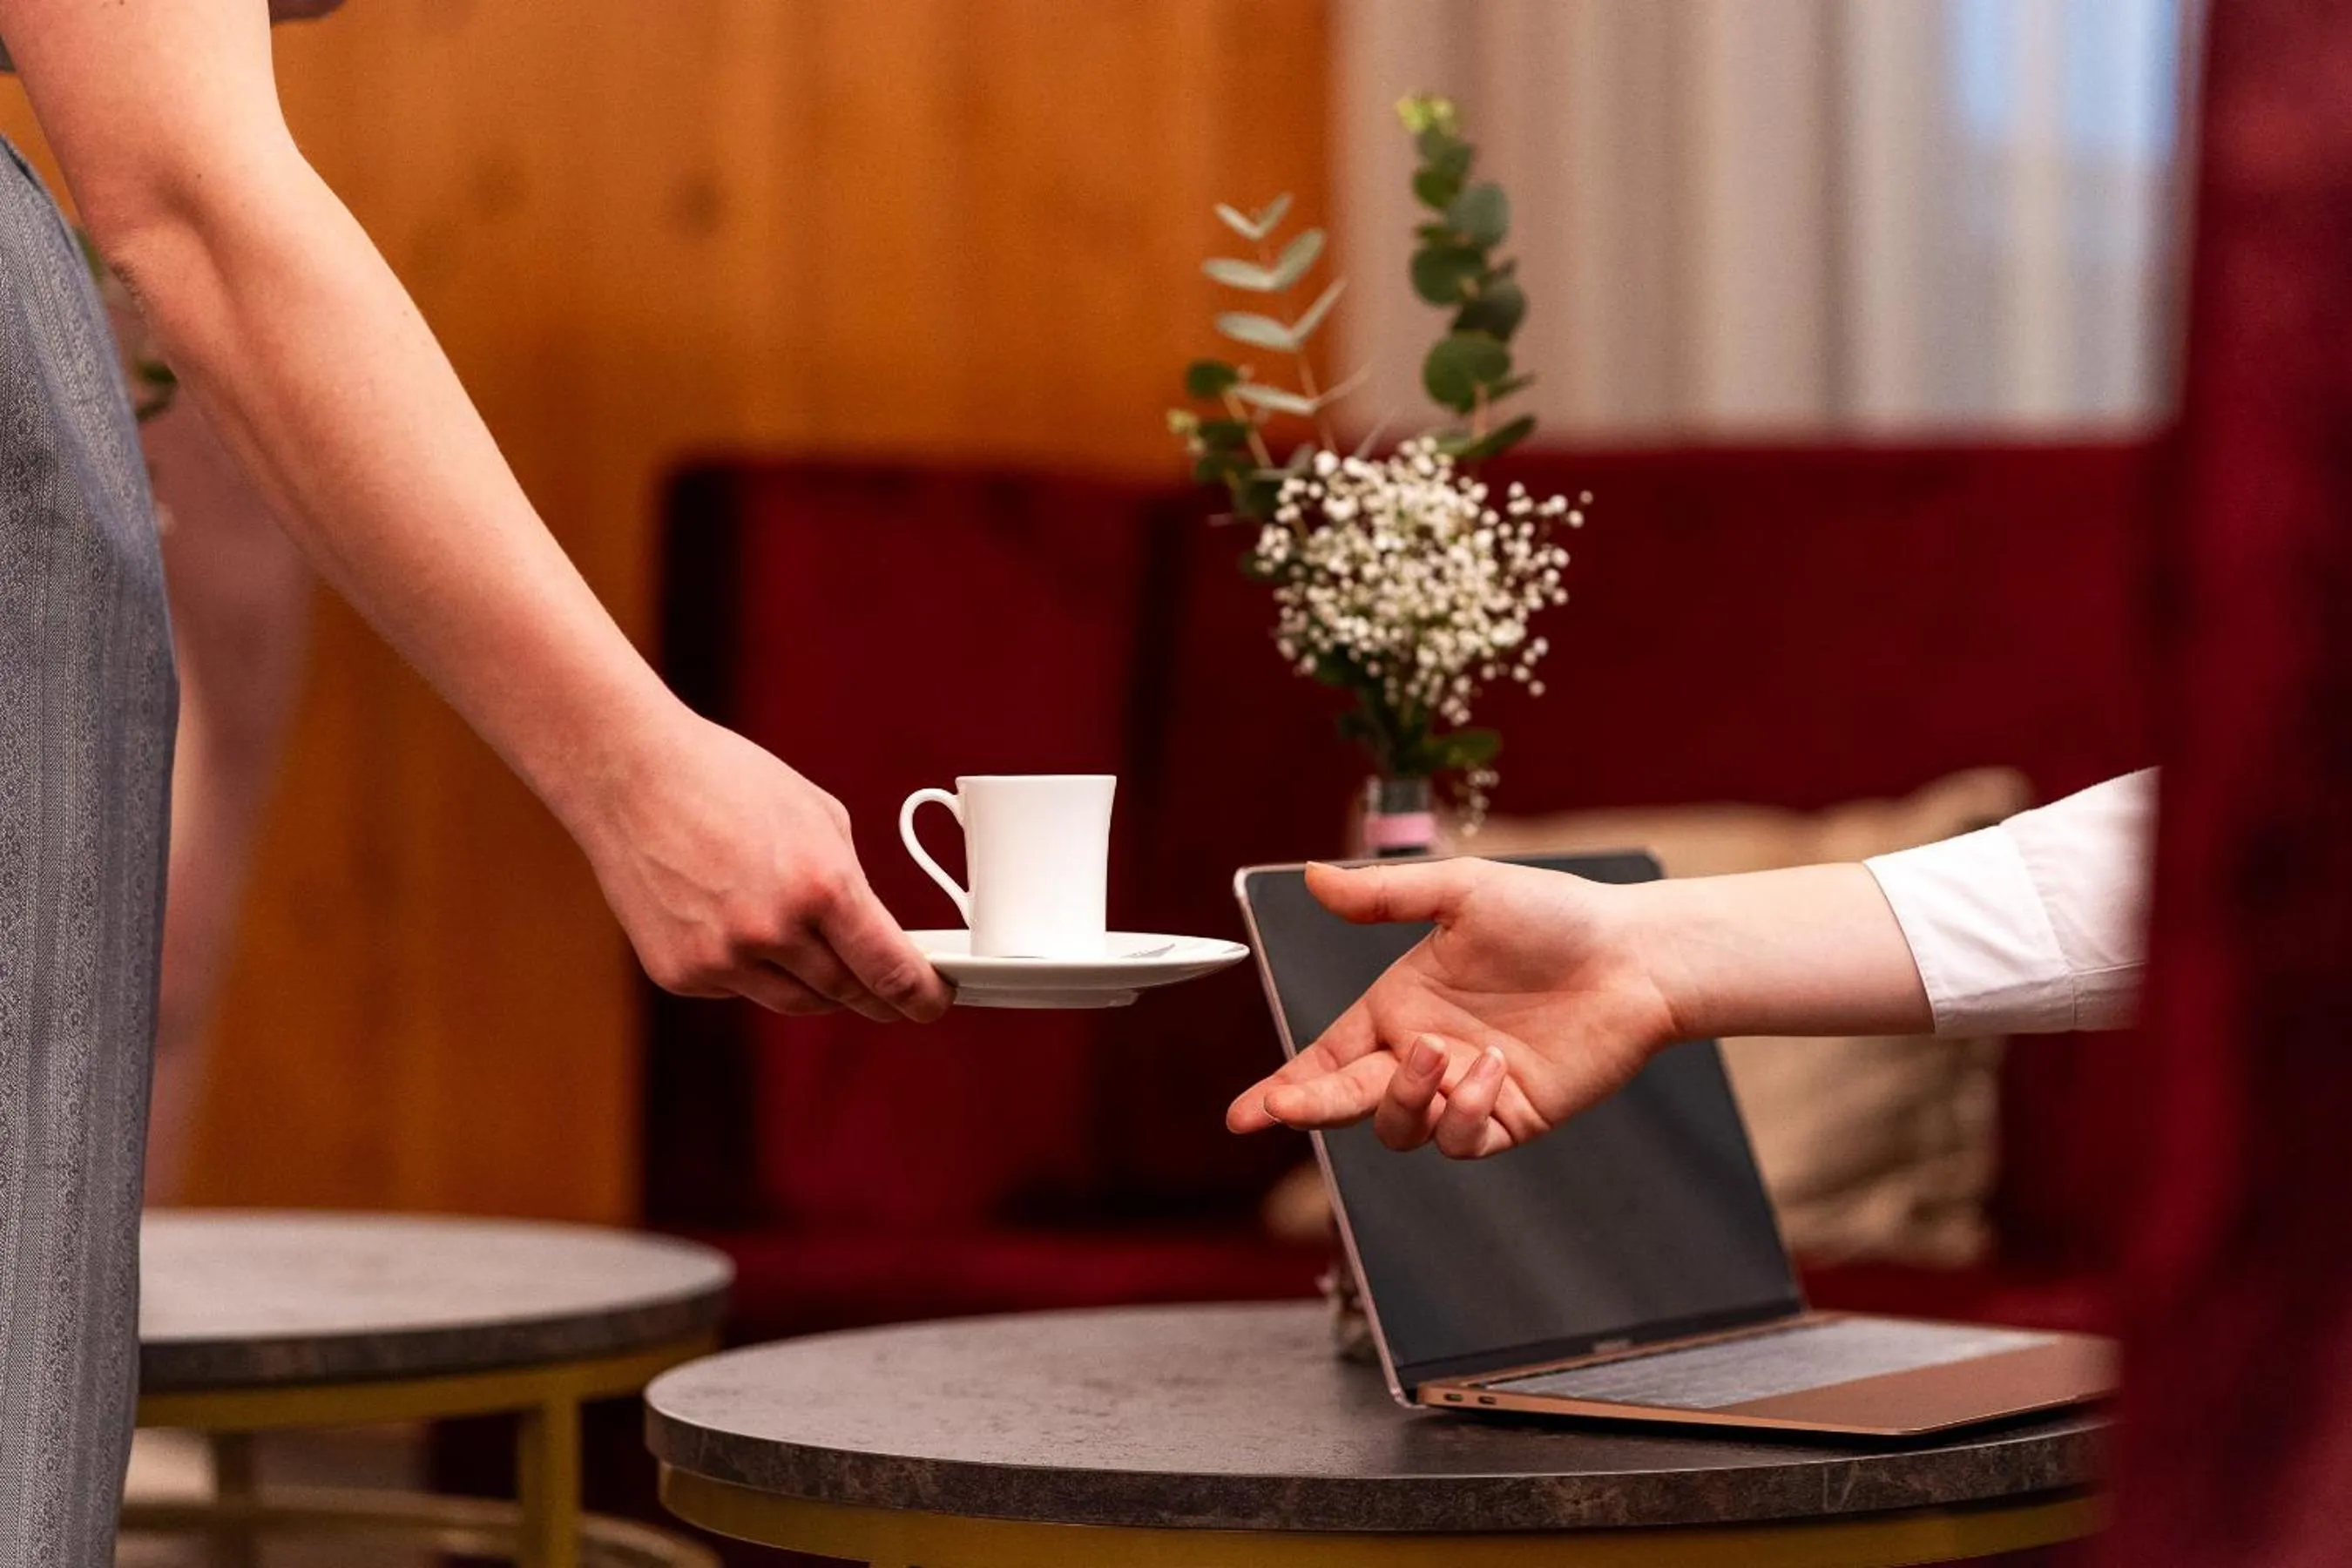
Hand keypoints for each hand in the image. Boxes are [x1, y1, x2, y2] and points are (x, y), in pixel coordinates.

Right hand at [573, 712, 951, 1021]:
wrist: (630, 776)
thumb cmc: (729, 782)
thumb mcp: (820, 818)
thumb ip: (851, 885)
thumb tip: (873, 937)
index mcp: (821, 886)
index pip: (889, 969)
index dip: (921, 996)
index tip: (933, 1003)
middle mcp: (773, 932)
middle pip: (847, 994)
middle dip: (875, 995)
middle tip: (891, 995)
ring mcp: (723, 960)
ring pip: (796, 1002)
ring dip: (819, 988)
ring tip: (817, 953)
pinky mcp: (681, 974)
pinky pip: (741, 990)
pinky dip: (754, 971)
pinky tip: (737, 926)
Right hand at [1226, 858, 1679, 1156]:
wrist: (1634, 955)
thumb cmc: (1554, 914)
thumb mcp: (1462, 893)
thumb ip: (1383, 894)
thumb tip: (1312, 875)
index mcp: (1399, 1005)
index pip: (1326, 1056)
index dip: (1284, 1088)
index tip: (1244, 1114)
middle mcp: (1424, 1052)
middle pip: (1347, 1098)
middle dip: (1310, 1105)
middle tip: (1290, 1105)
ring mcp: (1465, 1090)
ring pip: (1400, 1126)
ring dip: (1406, 1097)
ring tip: (1442, 1052)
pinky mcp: (1509, 1116)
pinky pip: (1463, 1139)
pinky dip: (1464, 1110)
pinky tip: (1492, 1069)